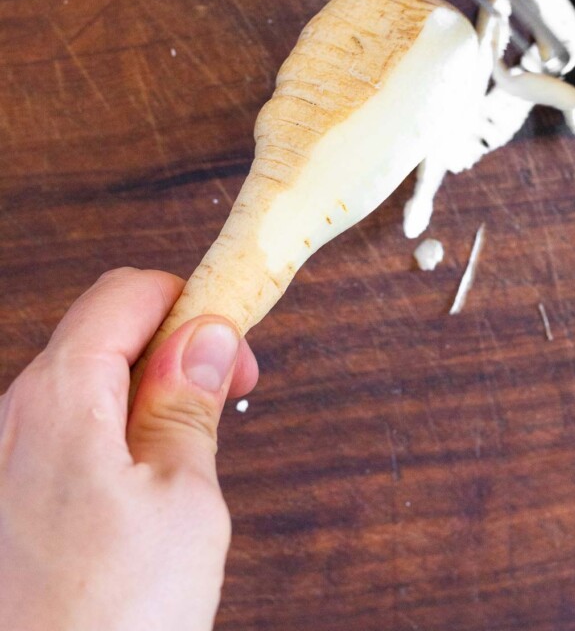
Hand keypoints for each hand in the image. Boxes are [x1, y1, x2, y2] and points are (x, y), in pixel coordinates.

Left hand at [0, 267, 257, 630]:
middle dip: (172, 344)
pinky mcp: (7, 497)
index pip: (128, 293)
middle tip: (226, 394)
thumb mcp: (184, 499)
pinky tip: (147, 482)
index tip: (235, 342)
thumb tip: (205, 335)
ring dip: (146, 390)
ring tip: (192, 448)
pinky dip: (115, 429)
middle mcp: (15, 414)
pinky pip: (66, 428)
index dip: (192, 304)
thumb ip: (188, 402)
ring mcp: (3, 457)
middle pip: (103, 330)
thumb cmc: (110, 623)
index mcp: (60, 395)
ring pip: (86, 379)